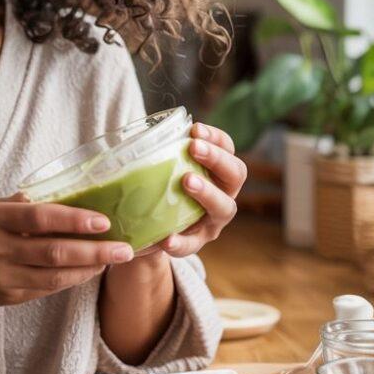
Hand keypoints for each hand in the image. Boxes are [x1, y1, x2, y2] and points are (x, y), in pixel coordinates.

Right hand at [0, 193, 133, 308]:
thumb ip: (19, 205)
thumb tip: (61, 196)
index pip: (40, 218)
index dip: (74, 219)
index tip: (104, 220)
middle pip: (54, 251)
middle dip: (94, 250)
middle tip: (124, 248)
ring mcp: (2, 277)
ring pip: (55, 276)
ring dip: (89, 268)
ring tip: (114, 259)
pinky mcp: (8, 297)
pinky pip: (47, 289)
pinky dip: (72, 279)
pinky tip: (89, 270)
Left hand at [135, 122, 246, 260]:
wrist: (149, 230)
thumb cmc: (158, 187)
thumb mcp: (162, 168)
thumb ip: (158, 152)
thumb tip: (137, 132)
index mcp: (217, 171)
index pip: (227, 148)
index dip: (215, 137)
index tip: (195, 129)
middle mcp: (224, 194)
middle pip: (236, 174)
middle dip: (217, 158)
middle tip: (194, 148)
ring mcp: (213, 221)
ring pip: (224, 207)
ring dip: (208, 192)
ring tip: (186, 181)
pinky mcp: (196, 243)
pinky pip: (192, 244)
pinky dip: (180, 241)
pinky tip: (166, 238)